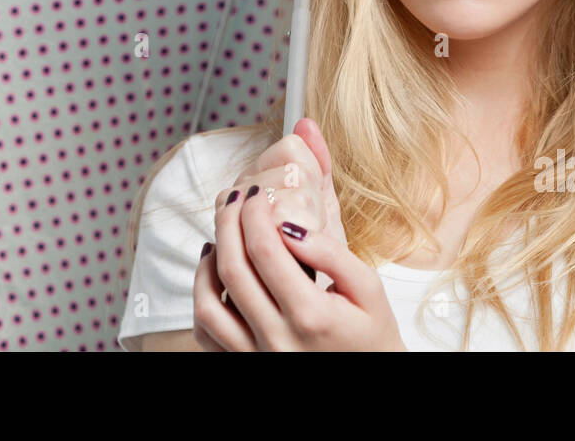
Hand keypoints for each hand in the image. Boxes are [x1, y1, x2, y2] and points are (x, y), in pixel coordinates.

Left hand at [192, 119, 405, 350]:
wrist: (371, 380)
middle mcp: (277, 338)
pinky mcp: (244, 364)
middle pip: (233, 269)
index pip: (265, 250)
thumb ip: (331, 254)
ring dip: (208, 261)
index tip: (257, 194)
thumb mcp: (369, 289)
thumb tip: (289, 225)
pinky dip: (202, 299)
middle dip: (229, 223)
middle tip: (235, 199)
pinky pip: (207, 333)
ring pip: (208, 304)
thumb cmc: (372, 335)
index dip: (254, 214)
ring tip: (222, 234)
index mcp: (311, 315)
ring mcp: (255, 356)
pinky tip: (213, 273)